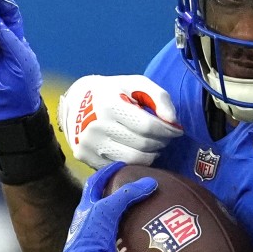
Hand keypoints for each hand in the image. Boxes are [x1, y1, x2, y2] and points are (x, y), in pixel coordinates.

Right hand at [57, 75, 182, 168]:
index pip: (148, 126)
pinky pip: (122, 167)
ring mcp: (90, 144)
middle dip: (162, 142)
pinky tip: (138, 151)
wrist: (76, 101)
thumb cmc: (115, 92)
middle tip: (165, 137)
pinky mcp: (87, 158)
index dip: (168, 130)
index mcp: (109, 104)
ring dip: (151, 154)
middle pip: (143, 144)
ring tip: (154, 144)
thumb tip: (173, 121)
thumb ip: (160, 98)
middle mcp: (97, 126)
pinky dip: (136, 162)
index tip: (176, 129)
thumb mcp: (137, 84)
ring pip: (134, 160)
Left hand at [59, 162, 157, 251]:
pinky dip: (127, 232)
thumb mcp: (108, 210)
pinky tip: (138, 234)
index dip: (107, 172)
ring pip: (108, 221)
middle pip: (99, 203)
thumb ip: (128, 194)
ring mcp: (93, 239)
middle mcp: (85, 223)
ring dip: (121, 215)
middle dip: (113, 194)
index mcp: (84, 210)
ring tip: (138, 210)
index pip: (94, 184)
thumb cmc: (92, 237)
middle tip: (129, 187)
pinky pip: (117, 237)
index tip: (120, 165)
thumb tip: (151, 182)